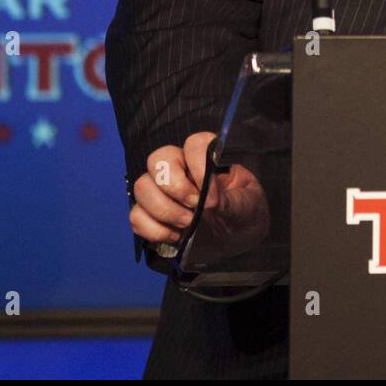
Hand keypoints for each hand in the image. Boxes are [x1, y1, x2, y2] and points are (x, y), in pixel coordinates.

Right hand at [129, 131, 270, 260]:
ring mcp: (164, 192)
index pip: (194, 143)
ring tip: (187, 224)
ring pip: (141, 186)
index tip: (211, 197)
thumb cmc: (245, 214)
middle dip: (173, 187)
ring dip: (162, 209)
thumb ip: (232, 200)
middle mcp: (183, 169)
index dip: (197, 165)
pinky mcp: (153, 215)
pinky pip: (136, 215)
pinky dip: (152, 229)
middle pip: (158, 160)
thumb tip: (207, 199)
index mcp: (209, 159)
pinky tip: (175, 236)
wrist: (237, 241)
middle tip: (194, 209)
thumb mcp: (249, 206)